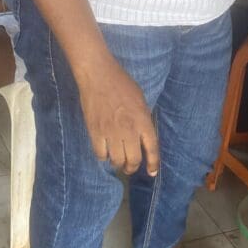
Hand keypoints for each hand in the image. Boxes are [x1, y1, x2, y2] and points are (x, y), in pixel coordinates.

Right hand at [77, 57, 159, 176]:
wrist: (98, 75)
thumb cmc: (121, 83)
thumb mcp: (141, 99)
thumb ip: (143, 118)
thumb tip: (142, 134)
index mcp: (143, 120)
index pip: (151, 148)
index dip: (153, 163)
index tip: (151, 172)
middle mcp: (128, 129)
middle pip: (133, 159)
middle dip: (132, 167)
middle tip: (130, 167)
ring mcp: (111, 132)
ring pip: (116, 160)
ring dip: (118, 164)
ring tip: (117, 161)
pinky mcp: (95, 131)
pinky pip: (100, 154)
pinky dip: (103, 156)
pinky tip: (104, 152)